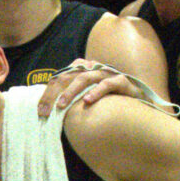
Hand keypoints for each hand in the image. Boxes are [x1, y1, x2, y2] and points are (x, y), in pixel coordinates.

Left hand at [36, 59, 156, 116]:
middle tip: (45, 111)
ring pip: (85, 77)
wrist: (139, 102)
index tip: (40, 110)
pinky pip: (107, 84)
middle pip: (68, 76)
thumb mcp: (86, 100)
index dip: (48, 93)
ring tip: (61, 106)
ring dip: (71, 91)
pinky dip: (96, 92)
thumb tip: (50, 112)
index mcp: (83, 70)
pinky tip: (87, 101)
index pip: (60, 77)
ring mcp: (108, 73)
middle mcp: (94, 68)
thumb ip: (72, 101)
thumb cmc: (109, 102)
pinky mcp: (122, 81)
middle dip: (55, 93)